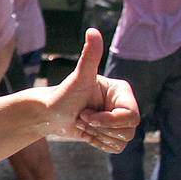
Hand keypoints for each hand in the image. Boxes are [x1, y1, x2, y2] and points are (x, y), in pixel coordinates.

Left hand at [43, 28, 138, 150]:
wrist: (48, 114)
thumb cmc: (62, 94)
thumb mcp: (78, 77)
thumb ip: (90, 56)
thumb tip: (93, 31)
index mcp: (122, 91)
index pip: (131, 116)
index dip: (108, 121)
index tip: (86, 115)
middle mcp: (123, 104)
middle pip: (129, 130)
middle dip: (100, 128)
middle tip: (82, 117)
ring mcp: (118, 120)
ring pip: (122, 140)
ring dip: (97, 135)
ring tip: (82, 122)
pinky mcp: (111, 134)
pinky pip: (116, 148)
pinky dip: (98, 144)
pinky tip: (86, 132)